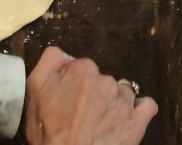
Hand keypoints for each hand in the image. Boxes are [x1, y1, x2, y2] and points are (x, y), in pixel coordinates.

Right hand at [25, 47, 156, 144]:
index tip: (64, 97)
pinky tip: (127, 117)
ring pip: (121, 92)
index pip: (79, 67)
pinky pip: (147, 106)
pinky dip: (139, 109)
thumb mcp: (34, 88)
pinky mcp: (137, 122)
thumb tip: (62, 54)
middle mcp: (106, 80)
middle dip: (90, 92)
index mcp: (82, 69)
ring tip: (99, 120)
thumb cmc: (48, 128)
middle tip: (78, 113)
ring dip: (112, 101)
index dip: (71, 82)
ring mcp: (124, 101)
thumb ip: (49, 61)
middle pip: (99, 80)